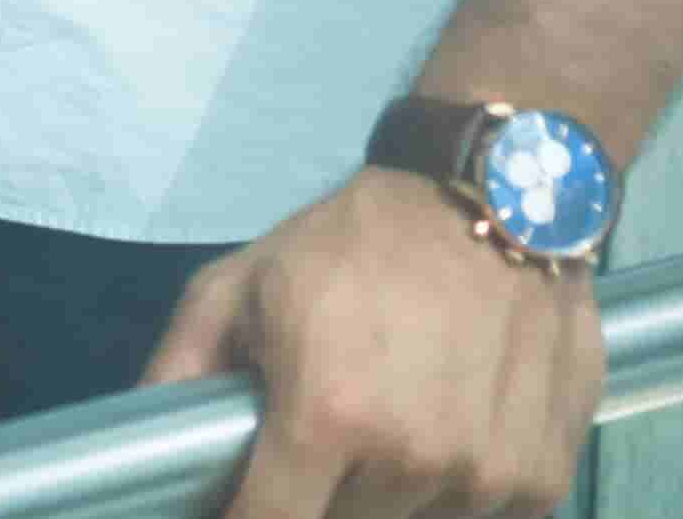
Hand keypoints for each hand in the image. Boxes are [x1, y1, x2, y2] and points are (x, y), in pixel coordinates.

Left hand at [140, 168, 603, 518]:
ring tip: (390, 416)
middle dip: (320, 491)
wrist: (494, 196)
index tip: (243, 500)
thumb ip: (181, 370)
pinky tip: (451, 423)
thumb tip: (141, 443)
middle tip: (325, 431)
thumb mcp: (239, 285)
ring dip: (389, 489)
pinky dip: (456, 488)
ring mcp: (483, 478)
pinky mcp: (541, 478)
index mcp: (325, 419)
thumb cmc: (353, 242)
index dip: (248, 518)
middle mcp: (408, 461)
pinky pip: (482, 516)